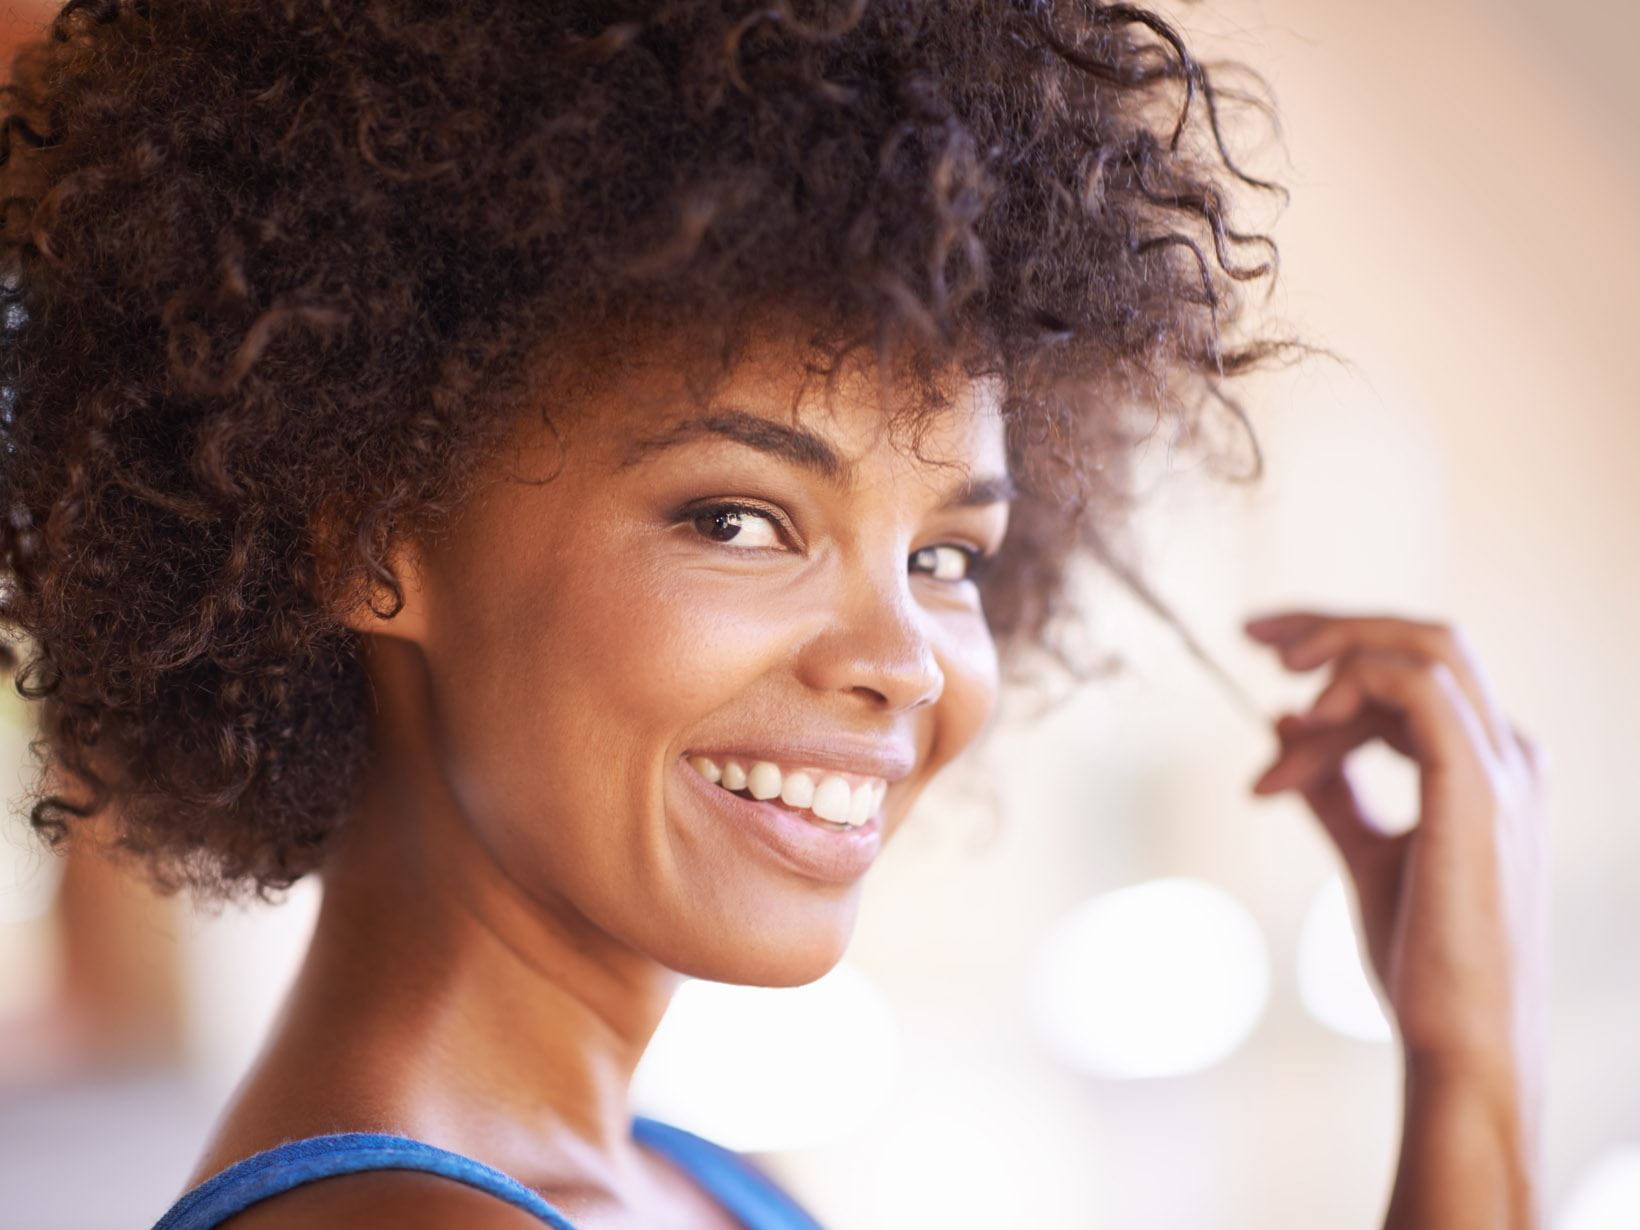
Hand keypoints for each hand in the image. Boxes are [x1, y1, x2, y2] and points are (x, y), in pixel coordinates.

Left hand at [1243, 611, 1549, 1130]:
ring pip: (1424, 647)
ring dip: (1334, 652)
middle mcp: (1509, 754)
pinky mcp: (1480, 788)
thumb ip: (1332, 788)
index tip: (1259, 657)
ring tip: (1271, 691)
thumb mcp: (1365, 853)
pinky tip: (1302, 728)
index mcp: (1490, 766)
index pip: (1417, 667)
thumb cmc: (1423, 961)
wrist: (1459, 1041)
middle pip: (1424, 637)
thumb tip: (1282, 723)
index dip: (1337, 648)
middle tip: (1249, 632)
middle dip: (1331, 623)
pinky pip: (1418, 688)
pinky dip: (1353, 685)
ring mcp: (1503, 768)